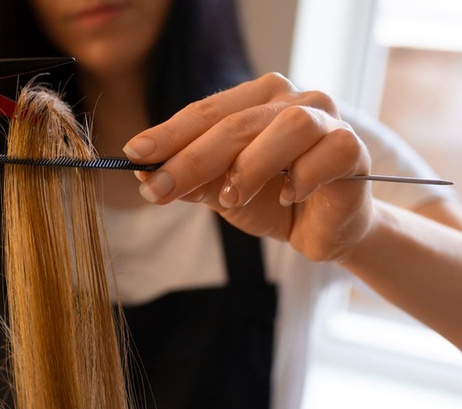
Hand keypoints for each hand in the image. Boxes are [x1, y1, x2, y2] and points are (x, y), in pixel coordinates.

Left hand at [123, 73, 373, 262]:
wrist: (322, 230)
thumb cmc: (270, 200)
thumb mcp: (221, 192)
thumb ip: (191, 181)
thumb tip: (145, 177)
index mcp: (254, 100)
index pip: (205, 111)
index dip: (168, 134)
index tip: (134, 155)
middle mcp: (290, 100)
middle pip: (236, 122)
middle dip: (191, 158)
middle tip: (159, 190)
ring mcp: (325, 119)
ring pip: (286, 127)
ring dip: (251, 166)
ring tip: (232, 198)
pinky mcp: (352, 147)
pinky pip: (327, 153)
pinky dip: (301, 177)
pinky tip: (289, 196)